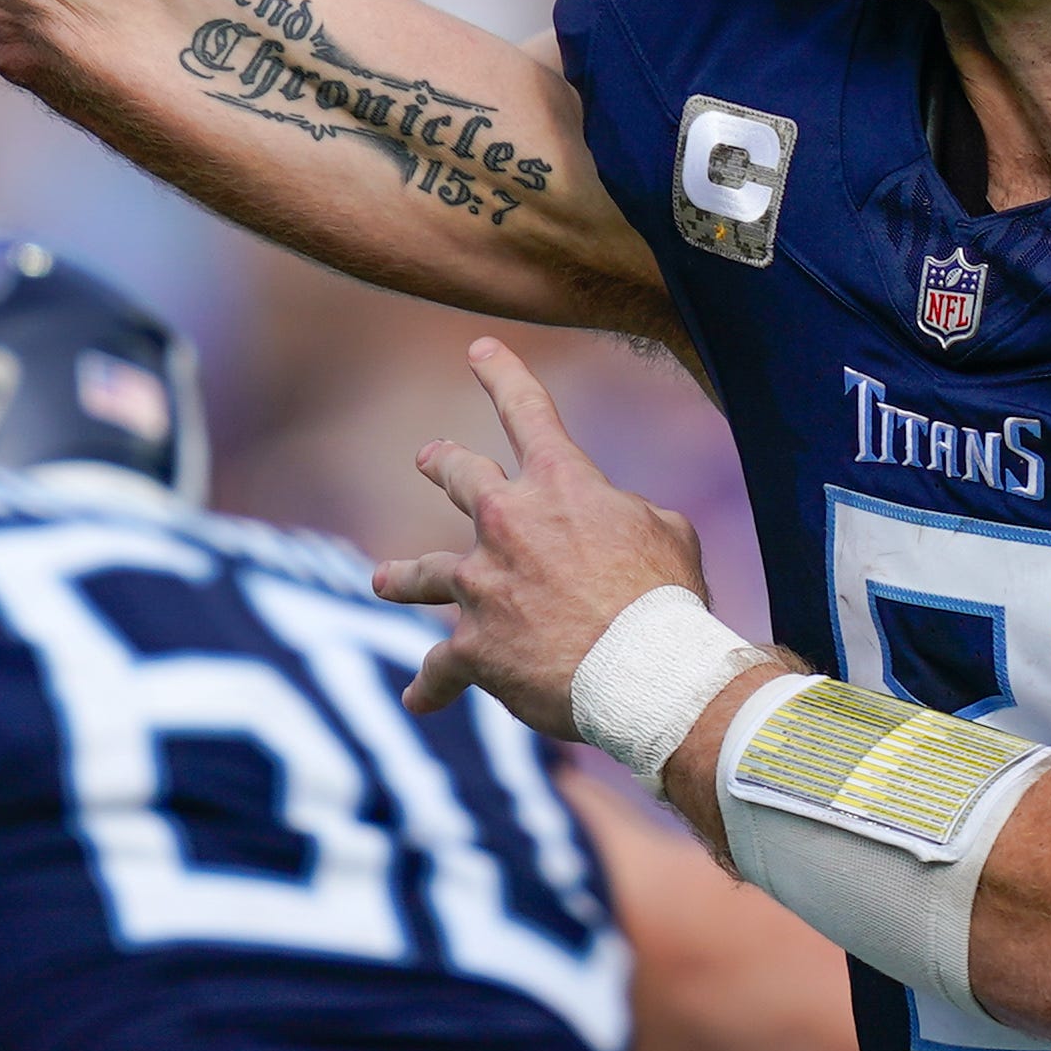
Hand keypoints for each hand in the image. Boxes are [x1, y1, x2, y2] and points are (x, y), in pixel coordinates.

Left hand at [371, 341, 709, 729]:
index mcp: (560, 485)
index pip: (528, 412)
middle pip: (460, 477)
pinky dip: (432, 687)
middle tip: (430, 457)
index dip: (502, 375)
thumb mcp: (666, 533)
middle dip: (444, 464)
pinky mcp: (472, 646)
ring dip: (403, 576)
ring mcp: (481, 585)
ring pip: (425, 572)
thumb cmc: (667, 600)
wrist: (643, 672)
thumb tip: (610, 530)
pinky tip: (420, 700)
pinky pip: (440, 667)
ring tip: (382, 579)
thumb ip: (626, 516)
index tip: (479, 350)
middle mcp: (507, 523)